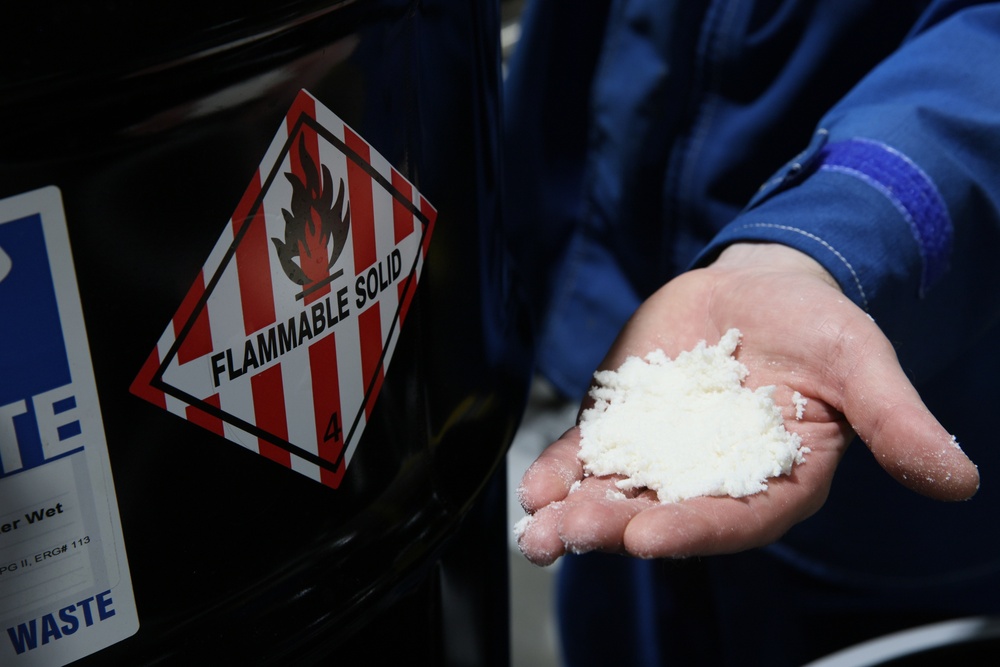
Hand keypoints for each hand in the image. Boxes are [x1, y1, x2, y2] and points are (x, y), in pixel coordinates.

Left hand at [515, 243, 979, 564]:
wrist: (761, 289)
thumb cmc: (818, 326)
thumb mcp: (860, 361)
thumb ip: (896, 420)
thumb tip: (959, 480)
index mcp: (777, 480)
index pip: (737, 517)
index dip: (696, 529)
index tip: (649, 536)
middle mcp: (715, 480)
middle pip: (665, 513)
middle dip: (616, 526)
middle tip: (570, 535)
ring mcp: (664, 455)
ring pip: (618, 492)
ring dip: (576, 513)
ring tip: (536, 528)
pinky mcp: (626, 425)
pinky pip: (590, 454)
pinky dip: (561, 469)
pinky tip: (533, 486)